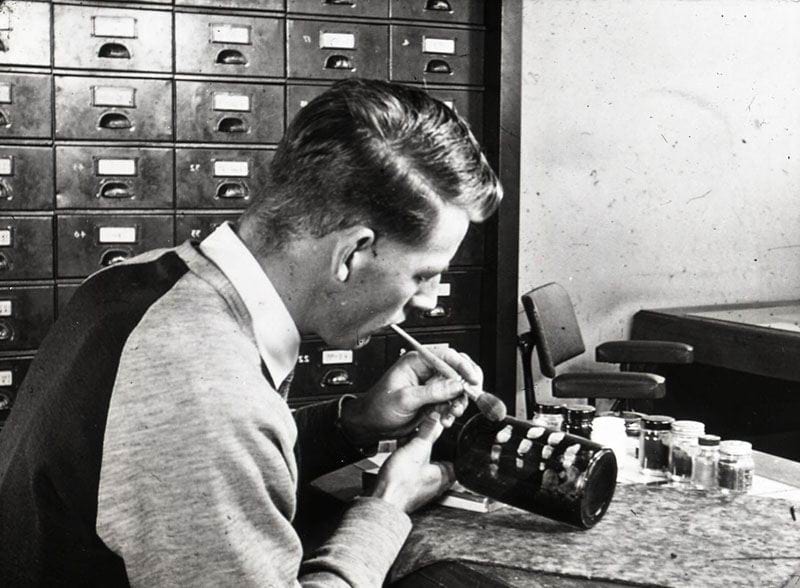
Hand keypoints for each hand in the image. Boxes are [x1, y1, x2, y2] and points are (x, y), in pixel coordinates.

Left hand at [340, 349, 481, 444]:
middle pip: (457, 371)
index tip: (472, 379)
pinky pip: (452, 403)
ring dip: (459, 402)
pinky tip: (446, 419)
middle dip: (465, 386)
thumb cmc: (378, 407)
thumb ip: (431, 392)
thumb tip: (455, 385)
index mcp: (417, 362)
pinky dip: (453, 411)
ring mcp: (432, 387)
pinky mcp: (434, 401)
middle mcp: (427, 372)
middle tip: (467, 398)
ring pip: (457, 389)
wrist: (372, 425)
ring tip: (453, 413)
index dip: (463, 366)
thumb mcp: (404, 399)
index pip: (446, 356)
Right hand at [372, 411, 454, 512]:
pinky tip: (399, 451)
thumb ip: (429, 431)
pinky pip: (413, 467)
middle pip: (439, 455)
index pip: (456, 453)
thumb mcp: (417, 448)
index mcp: (447, 475)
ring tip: (408, 440)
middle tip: (423, 432)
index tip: (442, 429)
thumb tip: (437, 418)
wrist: (381, 499)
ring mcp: (423, 485)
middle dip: (430, 442)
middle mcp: (437, 482)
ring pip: (424, 461)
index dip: (449, 438)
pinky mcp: (410, 485)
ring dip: (417, 449)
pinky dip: (408, 458)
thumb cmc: (400, 483)